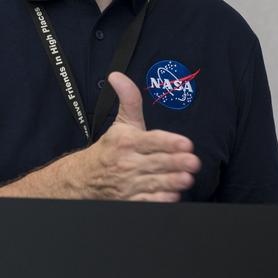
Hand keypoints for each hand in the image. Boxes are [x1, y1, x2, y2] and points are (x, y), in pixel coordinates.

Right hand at [60, 71, 199, 200]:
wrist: (84, 179)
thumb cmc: (110, 149)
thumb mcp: (121, 123)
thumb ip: (129, 100)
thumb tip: (118, 75)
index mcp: (127, 142)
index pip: (151, 141)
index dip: (169, 142)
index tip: (186, 144)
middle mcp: (127, 163)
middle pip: (156, 163)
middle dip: (176, 163)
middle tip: (193, 162)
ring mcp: (128, 184)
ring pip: (153, 183)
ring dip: (171, 182)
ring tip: (187, 179)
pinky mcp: (129, 200)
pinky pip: (145, 202)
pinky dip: (159, 200)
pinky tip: (173, 197)